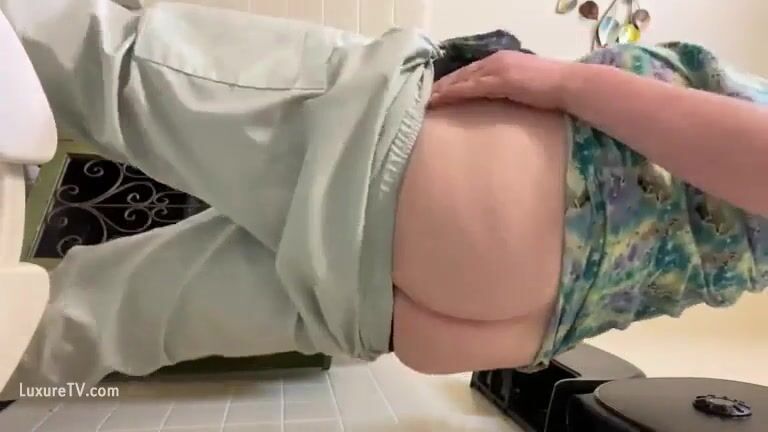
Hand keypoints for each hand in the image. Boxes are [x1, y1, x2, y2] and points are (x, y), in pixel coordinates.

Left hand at [429, 51, 572, 110]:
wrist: (569, 85)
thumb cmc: (552, 90)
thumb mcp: (524, 86)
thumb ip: (509, 89)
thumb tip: (499, 100)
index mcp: (502, 61)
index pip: (471, 71)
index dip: (453, 81)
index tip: (437, 91)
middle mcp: (496, 60)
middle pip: (462, 73)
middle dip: (443, 84)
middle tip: (425, 96)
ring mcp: (498, 69)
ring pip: (463, 79)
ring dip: (443, 89)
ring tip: (427, 100)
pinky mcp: (501, 80)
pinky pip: (472, 87)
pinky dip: (455, 92)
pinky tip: (441, 99)